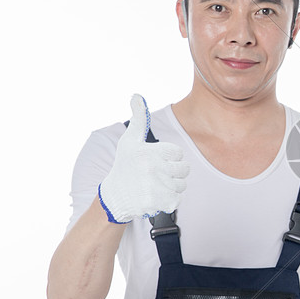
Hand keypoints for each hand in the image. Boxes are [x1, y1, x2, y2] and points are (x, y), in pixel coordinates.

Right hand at [98, 94, 188, 223]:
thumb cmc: (125, 166)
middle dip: (173, 173)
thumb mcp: (129, 141)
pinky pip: (178, 199)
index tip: (154, 162)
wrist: (114, 197)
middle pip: (185, 169)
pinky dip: (168, 200)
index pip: (179, 153)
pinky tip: (154, 197)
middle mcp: (153, 168)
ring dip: (170, 187)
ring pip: (181, 185)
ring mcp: (157, 186)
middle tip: (155, 175)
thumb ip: (138, 119)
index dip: (168, 158)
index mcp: (150, 151)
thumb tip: (136, 95)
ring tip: (153, 186)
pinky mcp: (160, 202)